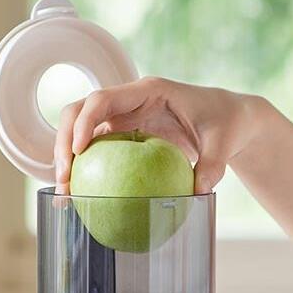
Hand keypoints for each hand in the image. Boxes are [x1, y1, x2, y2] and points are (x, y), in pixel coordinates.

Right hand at [53, 77, 265, 193]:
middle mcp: (128, 102)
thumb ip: (213, 164)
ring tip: (65, 195)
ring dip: (67, 160)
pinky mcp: (123, 138)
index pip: (104, 99)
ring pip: (80, 132)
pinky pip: (96, 152)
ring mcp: (122, 119)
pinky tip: (78, 201)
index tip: (78, 150)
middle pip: (80, 111)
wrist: (229, 122)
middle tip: (64, 177)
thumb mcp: (224, 142)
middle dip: (64, 141)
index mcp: (148, 91)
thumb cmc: (226, 123)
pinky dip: (84, 173)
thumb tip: (199, 192)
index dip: (85, 121)